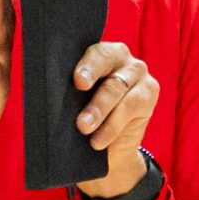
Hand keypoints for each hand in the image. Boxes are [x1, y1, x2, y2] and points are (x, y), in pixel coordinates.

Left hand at [71, 39, 160, 199]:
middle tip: (79, 105)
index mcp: (96, 52)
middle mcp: (119, 56)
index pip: (93, 51)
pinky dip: (112, 127)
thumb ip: (66, 91)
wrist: (109, 148)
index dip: (86, 65)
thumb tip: (49, 94)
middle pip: (106, 62)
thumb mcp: (72, 102)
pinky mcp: (149, 91)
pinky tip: (98, 140)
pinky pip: (130, 107)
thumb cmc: (83, 117)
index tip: (78, 82)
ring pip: (116, 88)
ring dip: (99, 110)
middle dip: (91, 81)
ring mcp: (136, 72)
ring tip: (83, 128)